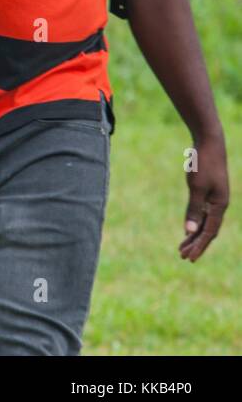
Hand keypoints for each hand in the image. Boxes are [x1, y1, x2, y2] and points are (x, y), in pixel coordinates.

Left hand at [180, 134, 227, 261]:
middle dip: (196, 245)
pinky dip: (196, 222)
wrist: (209, 143)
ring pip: (205, 222)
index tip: (188, 258)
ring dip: (195, 235)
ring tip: (182, 247)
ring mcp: (215, 198)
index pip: (209, 232)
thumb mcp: (196, 187)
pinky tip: (189, 228)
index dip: (199, 246)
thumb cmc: (203, 164)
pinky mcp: (209, 192)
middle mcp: (219, 204)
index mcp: (219, 205)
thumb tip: (190, 231)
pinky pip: (203, 213)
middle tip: (183, 257)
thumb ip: (193, 209)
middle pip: (208, 230)